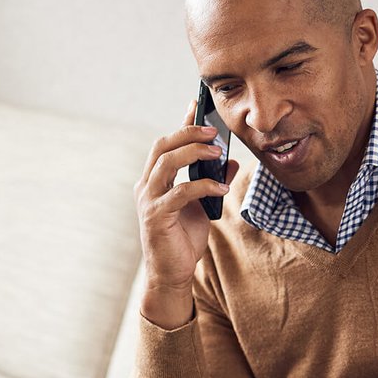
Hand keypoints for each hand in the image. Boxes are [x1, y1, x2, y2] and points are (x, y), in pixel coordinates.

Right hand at [134, 101, 237, 328]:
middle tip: (213, 130)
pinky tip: (220, 187)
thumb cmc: (183, 239)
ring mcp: (148, 200)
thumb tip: (231, 160)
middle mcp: (146, 185)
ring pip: (166, 163)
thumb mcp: (203, 206)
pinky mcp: (156, 216)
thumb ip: (213, 181)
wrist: (172, 273)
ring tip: (217, 152)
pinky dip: (201, 186)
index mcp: (155, 179)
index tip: (198, 104)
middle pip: (162, 146)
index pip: (167, 143)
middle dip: (187, 132)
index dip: (182, 122)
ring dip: (193, 152)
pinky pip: (179, 192)